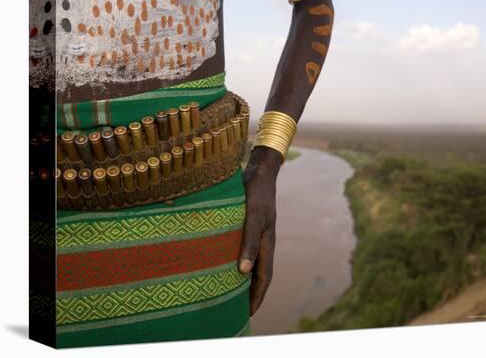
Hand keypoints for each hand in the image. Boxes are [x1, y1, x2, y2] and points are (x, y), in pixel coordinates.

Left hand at [239, 146, 281, 315]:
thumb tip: (243, 271)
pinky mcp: (245, 227)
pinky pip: (240, 251)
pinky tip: (219, 265)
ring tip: (226, 294)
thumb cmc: (256, 194)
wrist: (258, 172)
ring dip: (240, 280)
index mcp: (266, 245)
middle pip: (256, 275)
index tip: (247, 314)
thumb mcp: (252, 217)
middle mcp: (261, 243)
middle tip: (234, 310)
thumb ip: (248, 242)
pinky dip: (233, 262)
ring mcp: (254, 236)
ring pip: (248, 264)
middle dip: (248, 294)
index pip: (263, 278)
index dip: (256, 297)